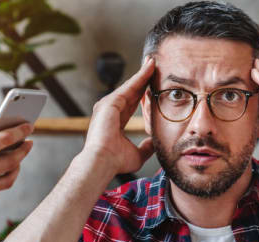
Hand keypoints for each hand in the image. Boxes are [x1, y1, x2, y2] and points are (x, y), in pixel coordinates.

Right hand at [83, 57, 155, 174]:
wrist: (103, 162)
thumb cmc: (116, 161)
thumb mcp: (138, 154)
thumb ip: (146, 147)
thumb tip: (155, 143)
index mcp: (115, 123)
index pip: (132, 104)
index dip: (143, 94)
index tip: (153, 85)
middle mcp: (110, 112)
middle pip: (131, 91)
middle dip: (143, 79)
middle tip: (154, 66)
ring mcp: (108, 106)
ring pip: (130, 86)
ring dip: (142, 74)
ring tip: (153, 63)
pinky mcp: (109, 103)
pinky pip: (128, 87)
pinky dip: (139, 77)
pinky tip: (149, 69)